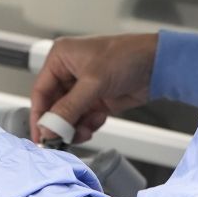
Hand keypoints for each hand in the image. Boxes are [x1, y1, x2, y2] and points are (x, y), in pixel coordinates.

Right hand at [29, 33, 157, 143]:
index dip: (39, 115)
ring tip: (83, 131)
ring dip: (74, 127)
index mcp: (61, 58)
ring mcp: (83, 88)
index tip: (40, 137)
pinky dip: (87, 125)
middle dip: (59, 124)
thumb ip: (69, 107)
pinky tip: (96, 123)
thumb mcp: (94, 82)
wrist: (158, 64)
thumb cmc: (127, 56)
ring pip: (68, 116)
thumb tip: (48, 127)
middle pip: (53, 106)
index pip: (40, 91)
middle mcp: (69, 72)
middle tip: (61, 140)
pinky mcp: (97, 100)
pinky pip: (83, 119)